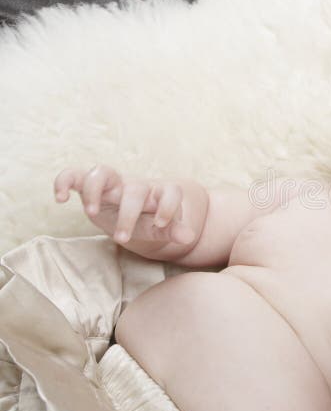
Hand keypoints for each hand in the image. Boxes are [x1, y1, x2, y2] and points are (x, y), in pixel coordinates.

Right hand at [53, 164, 195, 246]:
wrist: (136, 212)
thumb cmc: (150, 221)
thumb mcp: (161, 229)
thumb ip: (172, 230)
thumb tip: (188, 236)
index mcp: (158, 194)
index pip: (170, 192)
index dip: (169, 206)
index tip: (162, 224)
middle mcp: (135, 185)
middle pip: (135, 189)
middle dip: (129, 214)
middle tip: (123, 238)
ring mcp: (112, 183)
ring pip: (103, 172)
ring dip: (95, 191)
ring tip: (92, 213)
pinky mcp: (91, 186)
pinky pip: (74, 175)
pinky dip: (65, 181)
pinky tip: (60, 199)